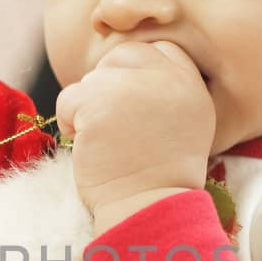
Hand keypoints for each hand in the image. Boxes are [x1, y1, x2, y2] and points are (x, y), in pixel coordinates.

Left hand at [54, 41, 214, 231]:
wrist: (145, 209)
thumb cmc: (158, 179)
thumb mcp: (183, 126)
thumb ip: (165, 91)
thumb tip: (126, 70)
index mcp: (192, 85)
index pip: (160, 51)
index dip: (137, 74)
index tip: (132, 109)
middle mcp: (168, 79)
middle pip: (123, 55)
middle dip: (109, 84)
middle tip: (112, 124)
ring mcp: (132, 87)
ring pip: (93, 77)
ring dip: (89, 108)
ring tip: (106, 143)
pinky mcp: (98, 103)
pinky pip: (68, 97)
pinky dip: (69, 123)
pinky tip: (88, 148)